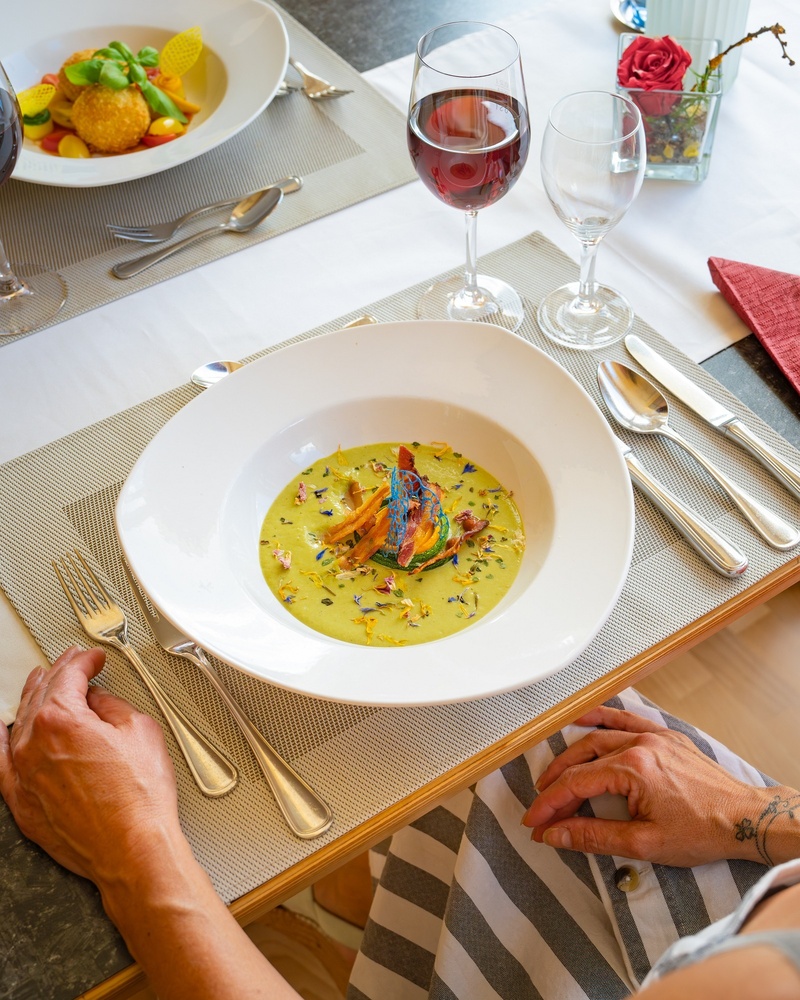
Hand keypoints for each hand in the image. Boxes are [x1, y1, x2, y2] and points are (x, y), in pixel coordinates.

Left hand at [0, 646, 180, 887]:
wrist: (132, 848)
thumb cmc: (139, 799)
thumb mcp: (141, 730)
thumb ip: (113, 706)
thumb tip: (100, 702)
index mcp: (61, 719)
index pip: (69, 675)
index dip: (84, 661)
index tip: (92, 659)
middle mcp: (33, 744)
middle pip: (41, 694)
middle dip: (59, 674)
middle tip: (73, 666)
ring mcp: (22, 775)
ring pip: (20, 724)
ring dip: (34, 700)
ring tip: (45, 687)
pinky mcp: (21, 802)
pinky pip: (1, 763)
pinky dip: (1, 742)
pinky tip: (2, 731)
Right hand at [522, 705, 786, 866]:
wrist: (744, 820)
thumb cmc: (702, 832)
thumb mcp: (644, 844)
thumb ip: (593, 836)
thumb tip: (556, 834)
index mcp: (633, 769)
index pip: (576, 784)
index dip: (550, 804)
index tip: (535, 822)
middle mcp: (640, 745)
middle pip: (582, 759)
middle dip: (555, 784)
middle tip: (541, 805)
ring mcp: (653, 736)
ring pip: (599, 737)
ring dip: (571, 755)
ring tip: (552, 773)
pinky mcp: (664, 736)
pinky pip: (626, 719)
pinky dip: (601, 718)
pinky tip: (583, 718)